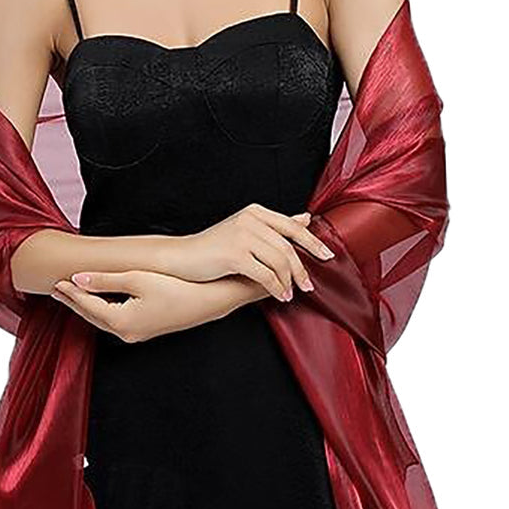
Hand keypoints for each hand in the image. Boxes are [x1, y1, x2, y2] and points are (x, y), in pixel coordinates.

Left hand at [50, 268, 237, 342]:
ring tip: (72, 293)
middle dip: (73, 301)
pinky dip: (102, 309)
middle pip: (91, 316)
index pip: (87, 306)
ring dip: (87, 306)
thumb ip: (104, 280)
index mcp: (121, 321)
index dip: (70, 292)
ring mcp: (136, 333)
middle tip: (56, 287)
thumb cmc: (176, 287)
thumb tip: (77, 279)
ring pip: (103, 319)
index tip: (56, 280)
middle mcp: (126, 333)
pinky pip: (115, 320)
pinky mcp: (145, 329)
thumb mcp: (137, 279)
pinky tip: (99, 300)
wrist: (209, 300)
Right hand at [168, 204, 334, 301]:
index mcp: (255, 213)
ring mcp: (242, 236)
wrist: (181, 256)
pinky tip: (279, 295)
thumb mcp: (246, 230)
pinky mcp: (234, 254)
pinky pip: (265, 274)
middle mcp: (250, 220)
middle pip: (287, 246)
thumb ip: (274, 226)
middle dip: (301, 269)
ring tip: (290, 293)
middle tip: (309, 285)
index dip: (312, 242)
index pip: (292, 227)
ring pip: (279, 261)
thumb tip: (304, 219)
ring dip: (288, 281)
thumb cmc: (212, 247)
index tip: (327, 256)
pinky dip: (276, 287)